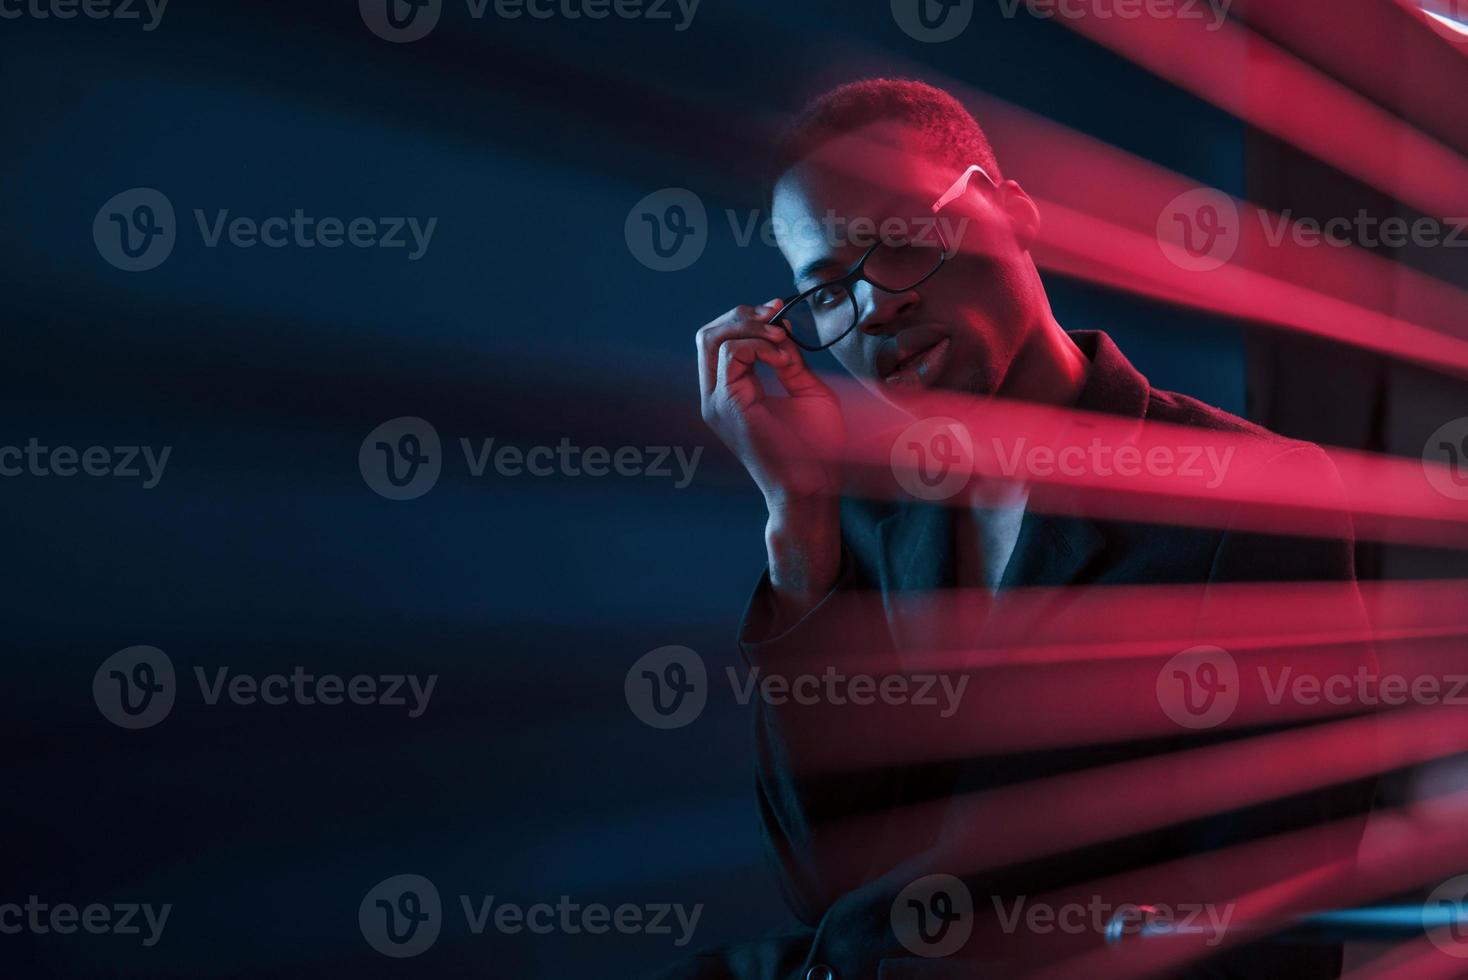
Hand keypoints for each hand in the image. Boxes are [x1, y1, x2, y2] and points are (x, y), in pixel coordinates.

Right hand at [697, 299, 843, 508]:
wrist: (813, 483)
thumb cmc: (816, 447)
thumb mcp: (805, 390)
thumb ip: (789, 361)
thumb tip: (782, 329)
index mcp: (731, 393)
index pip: (721, 341)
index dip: (748, 319)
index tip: (779, 313)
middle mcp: (716, 396)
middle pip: (708, 334)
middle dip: (742, 315)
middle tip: (775, 313)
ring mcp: (717, 401)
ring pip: (712, 338)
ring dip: (751, 327)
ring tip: (781, 338)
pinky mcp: (727, 404)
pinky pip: (730, 353)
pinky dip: (758, 344)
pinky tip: (781, 355)